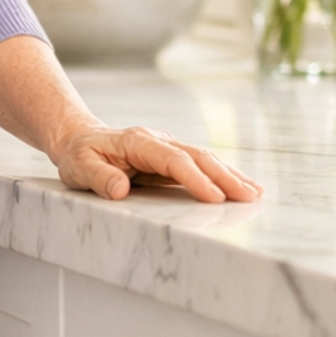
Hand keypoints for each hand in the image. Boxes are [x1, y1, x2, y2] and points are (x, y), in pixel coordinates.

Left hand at [53, 122, 262, 205]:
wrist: (80, 139)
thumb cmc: (79, 155)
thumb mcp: (79, 167)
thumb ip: (98, 177)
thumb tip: (120, 189)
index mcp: (139, 142)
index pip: (173, 160)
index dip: (195, 178)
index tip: (215, 197)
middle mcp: (159, 140)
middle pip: (198, 156)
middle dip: (225, 177)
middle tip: (249, 197)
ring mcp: (167, 147)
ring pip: (205, 159)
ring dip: (230, 176)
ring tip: (256, 193)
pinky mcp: (171, 158)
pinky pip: (200, 166)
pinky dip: (221, 176)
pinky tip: (240, 187)